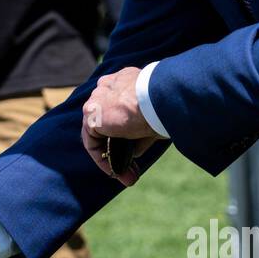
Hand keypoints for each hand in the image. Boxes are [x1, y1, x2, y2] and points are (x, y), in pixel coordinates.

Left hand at [82, 66, 158, 185]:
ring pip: (99, 134)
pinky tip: (115, 172)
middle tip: (132, 170)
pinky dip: (103, 160)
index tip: (136, 148)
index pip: (116, 106)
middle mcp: (108, 86)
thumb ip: (140, 133)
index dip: (125, 130)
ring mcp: (97, 99)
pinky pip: (93, 142)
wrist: (161, 97)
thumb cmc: (167, 104)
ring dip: (111, 158)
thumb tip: (133, 151)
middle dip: (118, 148)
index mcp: (124, 80)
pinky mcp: (91, 114)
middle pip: (106, 122)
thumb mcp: (155, 118)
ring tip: (128, 177)